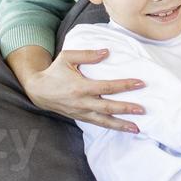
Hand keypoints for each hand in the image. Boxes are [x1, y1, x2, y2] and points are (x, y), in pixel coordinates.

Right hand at [7, 45, 145, 132]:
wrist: (38, 91)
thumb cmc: (54, 72)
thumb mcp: (67, 57)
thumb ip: (87, 54)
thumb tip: (106, 52)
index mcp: (80, 87)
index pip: (106, 87)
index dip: (124, 85)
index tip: (140, 83)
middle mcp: (82, 102)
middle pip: (107, 107)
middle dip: (125, 109)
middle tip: (142, 110)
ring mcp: (81, 112)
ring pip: (104, 121)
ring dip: (121, 125)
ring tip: (136, 128)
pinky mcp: (81, 117)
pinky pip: (98, 124)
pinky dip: (112, 127)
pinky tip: (123, 128)